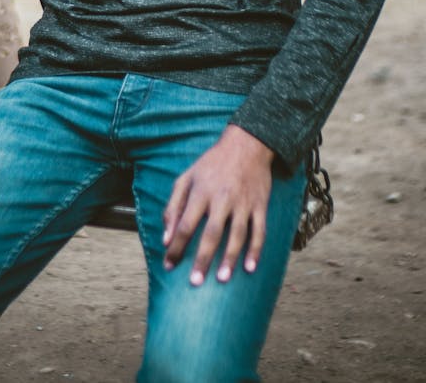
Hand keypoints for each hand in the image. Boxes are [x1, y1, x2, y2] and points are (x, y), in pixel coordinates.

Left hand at [162, 124, 273, 284]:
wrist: (246, 144)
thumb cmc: (212, 164)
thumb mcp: (187, 177)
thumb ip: (173, 206)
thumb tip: (165, 238)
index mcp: (201, 191)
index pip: (185, 224)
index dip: (176, 247)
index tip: (169, 266)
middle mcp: (222, 198)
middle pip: (211, 233)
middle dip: (202, 259)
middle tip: (195, 282)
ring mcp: (243, 202)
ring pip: (237, 235)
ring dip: (230, 258)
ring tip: (222, 279)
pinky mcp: (260, 205)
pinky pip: (259, 231)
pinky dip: (256, 250)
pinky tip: (250, 267)